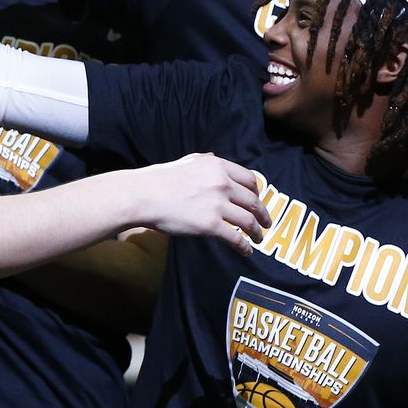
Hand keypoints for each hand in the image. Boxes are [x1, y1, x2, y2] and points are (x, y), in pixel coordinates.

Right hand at [127, 153, 269, 254]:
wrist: (142, 196)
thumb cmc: (159, 179)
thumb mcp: (186, 161)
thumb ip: (204, 159)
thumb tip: (214, 156)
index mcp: (217, 166)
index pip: (250, 179)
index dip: (257, 192)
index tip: (257, 200)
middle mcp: (222, 183)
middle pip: (253, 201)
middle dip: (263, 214)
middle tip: (266, 222)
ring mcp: (217, 204)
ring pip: (249, 220)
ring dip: (257, 231)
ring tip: (259, 238)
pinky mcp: (210, 225)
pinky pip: (235, 238)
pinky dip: (244, 246)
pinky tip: (246, 251)